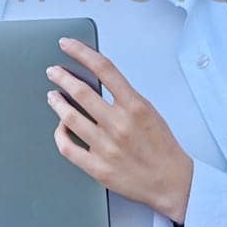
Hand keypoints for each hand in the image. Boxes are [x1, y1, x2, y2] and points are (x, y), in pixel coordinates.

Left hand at [46, 37, 193, 222]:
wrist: (173, 183)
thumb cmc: (162, 147)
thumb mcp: (149, 112)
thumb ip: (124, 97)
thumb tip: (96, 81)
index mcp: (135, 106)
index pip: (103, 68)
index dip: (81, 52)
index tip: (67, 44)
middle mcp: (119, 124)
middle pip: (80, 91)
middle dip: (61, 76)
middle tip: (53, 72)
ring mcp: (106, 147)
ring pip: (69, 117)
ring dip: (56, 102)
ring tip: (52, 96)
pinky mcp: (98, 168)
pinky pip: (68, 147)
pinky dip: (59, 134)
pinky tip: (60, 127)